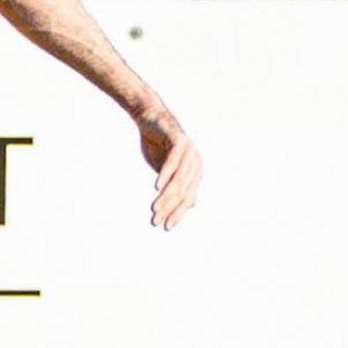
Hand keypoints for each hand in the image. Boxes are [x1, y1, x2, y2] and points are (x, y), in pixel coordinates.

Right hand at [139, 105, 201, 227]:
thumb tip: (189, 205)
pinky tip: (157, 187)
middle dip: (170, 208)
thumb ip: (177, 186)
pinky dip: (165, 174)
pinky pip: (173, 161)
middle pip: (183, 192)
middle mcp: (196, 163)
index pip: (188, 198)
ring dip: (166, 196)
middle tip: (156, 221)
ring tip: (155, 208)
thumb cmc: (158, 147)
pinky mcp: (180, 141)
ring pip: (179, 179)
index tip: (166, 227)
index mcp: (195, 172)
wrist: (151, 120)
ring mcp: (190, 151)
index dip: (177, 213)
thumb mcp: (168, 171)